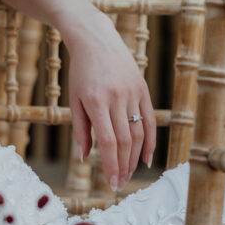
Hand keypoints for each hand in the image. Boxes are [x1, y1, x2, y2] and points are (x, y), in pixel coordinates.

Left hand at [65, 17, 155, 189]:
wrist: (96, 40)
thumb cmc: (81, 72)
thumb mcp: (74, 99)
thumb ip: (81, 129)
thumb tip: (84, 156)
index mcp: (96, 101)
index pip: (108, 141)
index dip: (111, 165)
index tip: (111, 182)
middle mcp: (117, 98)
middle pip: (124, 141)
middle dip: (122, 166)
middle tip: (119, 184)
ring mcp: (133, 93)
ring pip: (138, 133)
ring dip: (134, 158)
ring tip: (128, 174)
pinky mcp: (143, 90)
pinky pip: (150, 121)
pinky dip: (150, 141)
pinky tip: (146, 159)